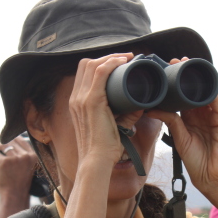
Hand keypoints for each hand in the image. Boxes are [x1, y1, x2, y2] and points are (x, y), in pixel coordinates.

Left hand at [0, 137, 36, 217]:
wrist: (15, 194)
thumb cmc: (21, 183)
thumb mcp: (29, 169)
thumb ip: (26, 160)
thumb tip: (15, 150)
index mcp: (33, 157)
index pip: (23, 141)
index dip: (15, 136)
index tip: (10, 134)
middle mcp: (25, 156)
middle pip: (13, 142)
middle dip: (5, 137)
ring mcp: (14, 158)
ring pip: (4, 146)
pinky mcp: (4, 162)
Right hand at [67, 53, 142, 168]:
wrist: (97, 160)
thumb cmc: (105, 148)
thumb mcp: (112, 125)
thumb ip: (125, 114)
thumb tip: (141, 105)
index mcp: (77, 103)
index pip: (83, 73)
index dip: (100, 63)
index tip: (119, 63)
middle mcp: (75, 98)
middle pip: (85, 64)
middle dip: (106, 56)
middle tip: (125, 58)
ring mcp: (81, 98)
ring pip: (92, 64)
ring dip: (111, 57)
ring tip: (127, 58)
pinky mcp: (91, 101)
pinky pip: (100, 73)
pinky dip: (111, 63)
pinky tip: (123, 62)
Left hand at [148, 59, 217, 197]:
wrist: (215, 178)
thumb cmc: (198, 164)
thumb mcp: (180, 140)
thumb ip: (170, 122)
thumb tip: (153, 109)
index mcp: (191, 121)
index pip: (181, 98)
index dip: (173, 85)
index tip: (163, 73)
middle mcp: (202, 116)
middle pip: (192, 91)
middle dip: (184, 76)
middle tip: (172, 61)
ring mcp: (213, 116)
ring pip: (203, 91)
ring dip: (195, 77)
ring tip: (183, 63)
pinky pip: (215, 99)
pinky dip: (208, 87)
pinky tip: (200, 76)